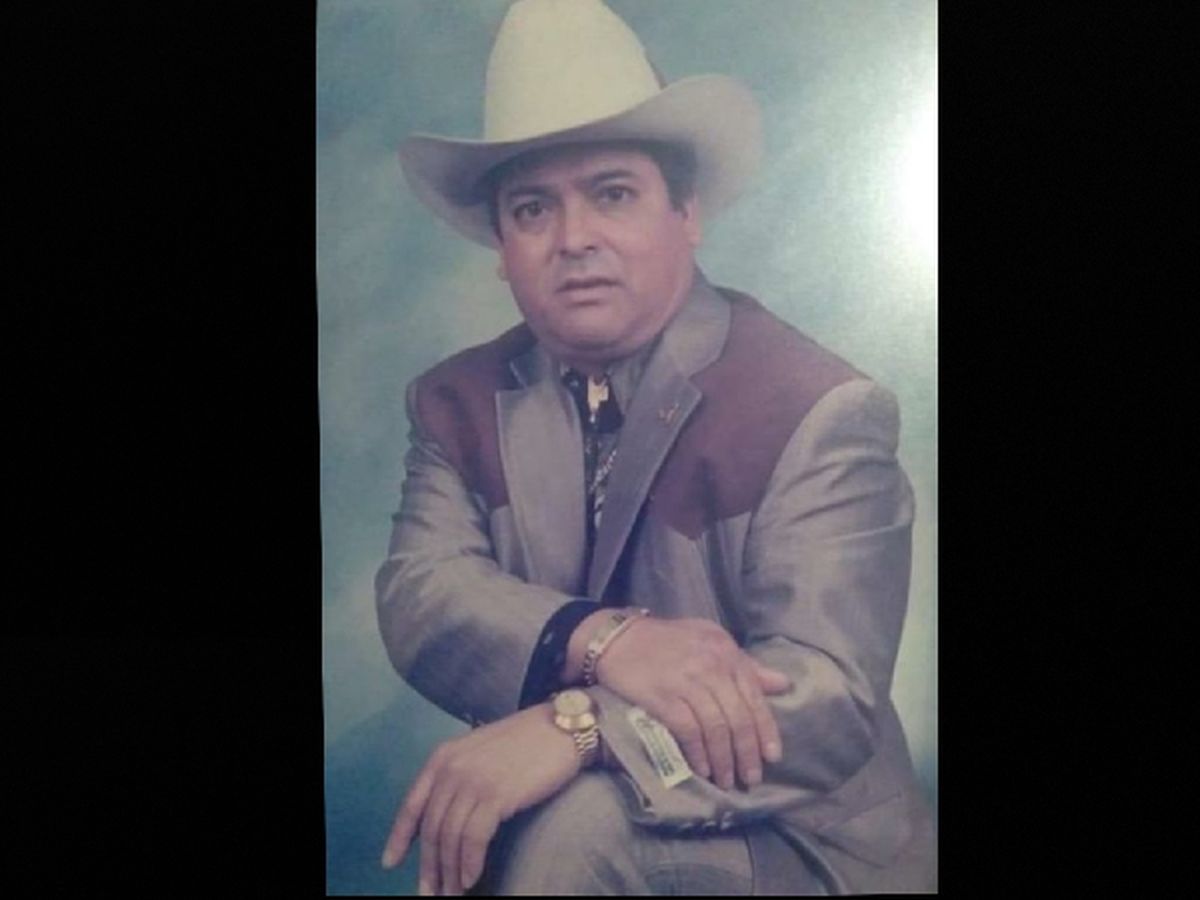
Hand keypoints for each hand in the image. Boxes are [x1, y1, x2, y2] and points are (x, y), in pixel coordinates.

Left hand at [380, 703, 580, 895]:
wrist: (561, 727)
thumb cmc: (526, 741)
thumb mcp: (479, 751)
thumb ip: (458, 776)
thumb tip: (445, 816)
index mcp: (442, 757)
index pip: (412, 805)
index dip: (399, 837)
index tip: (391, 862)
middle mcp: (451, 768)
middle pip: (431, 829)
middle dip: (429, 866)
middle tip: (431, 892)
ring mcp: (473, 781)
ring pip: (450, 838)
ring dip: (450, 873)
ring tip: (453, 893)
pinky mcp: (496, 794)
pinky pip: (474, 839)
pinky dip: (470, 864)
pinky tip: (471, 879)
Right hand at [595, 616, 789, 789]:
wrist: (618, 637)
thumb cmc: (667, 641)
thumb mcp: (710, 641)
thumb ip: (745, 665)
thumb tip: (783, 684)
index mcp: (726, 651)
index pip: (755, 696)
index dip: (766, 730)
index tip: (772, 757)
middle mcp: (711, 665)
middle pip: (738, 717)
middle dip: (747, 753)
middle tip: (750, 778)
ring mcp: (687, 681)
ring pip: (716, 728)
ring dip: (724, 760)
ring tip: (727, 780)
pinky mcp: (663, 696)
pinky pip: (689, 731)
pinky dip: (698, 753)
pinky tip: (703, 768)